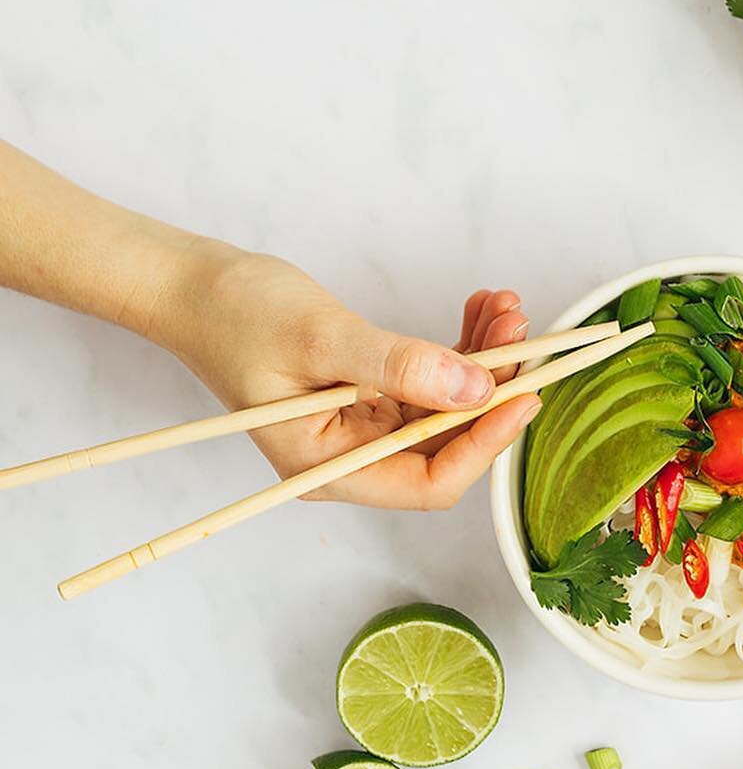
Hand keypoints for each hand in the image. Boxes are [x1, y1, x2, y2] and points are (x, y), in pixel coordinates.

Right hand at [168, 250, 539, 508]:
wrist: (194, 287)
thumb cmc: (235, 314)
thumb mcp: (321, 337)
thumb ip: (398, 365)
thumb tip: (473, 388)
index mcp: (328, 469)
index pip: (426, 481)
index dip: (482, 445)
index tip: (521, 398)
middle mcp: (350, 459)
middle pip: (445, 443)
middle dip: (491, 390)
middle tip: (521, 333)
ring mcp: (361, 429)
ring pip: (445, 408)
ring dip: (482, 361)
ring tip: (504, 310)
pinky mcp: (370, 397)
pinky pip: (430, 383)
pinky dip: (458, 350)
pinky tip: (478, 313)